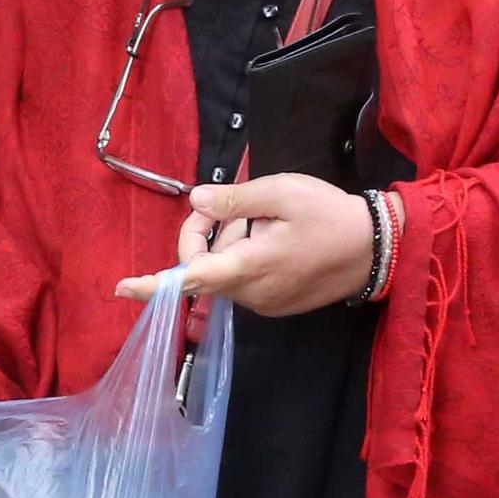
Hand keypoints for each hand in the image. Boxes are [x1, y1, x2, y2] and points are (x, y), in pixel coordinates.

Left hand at [116, 174, 373, 318]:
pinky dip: (247, 256)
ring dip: (231, 243)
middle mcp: (250, 294)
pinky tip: (276, 238)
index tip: (121, 288)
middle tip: (233, 202)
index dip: (152, 284)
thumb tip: (197, 200)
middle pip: (203, 267)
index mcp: (248, 266)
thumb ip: (235, 199)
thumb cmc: (330, 215)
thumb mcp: (281, 192)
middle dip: (207, 233)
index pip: (190, 277)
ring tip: (268, 220)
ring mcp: (263, 303)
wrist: (377, 249)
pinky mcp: (276, 305)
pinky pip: (244, 281)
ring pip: (224, 272)